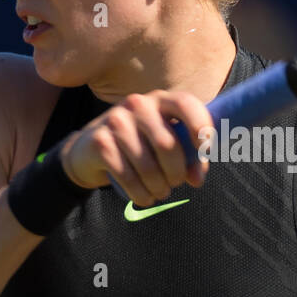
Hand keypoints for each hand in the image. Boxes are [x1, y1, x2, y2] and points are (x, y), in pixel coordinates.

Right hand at [61, 90, 210, 203]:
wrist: (90, 150)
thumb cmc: (139, 146)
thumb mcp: (165, 143)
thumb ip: (188, 156)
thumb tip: (197, 178)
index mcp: (160, 100)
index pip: (185, 104)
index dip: (200, 126)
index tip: (205, 150)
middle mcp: (138, 104)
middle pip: (167, 144)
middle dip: (176, 172)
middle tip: (175, 183)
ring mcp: (116, 120)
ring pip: (147, 166)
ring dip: (159, 188)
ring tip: (160, 192)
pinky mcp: (100, 141)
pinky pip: (127, 177)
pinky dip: (140, 194)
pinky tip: (144, 197)